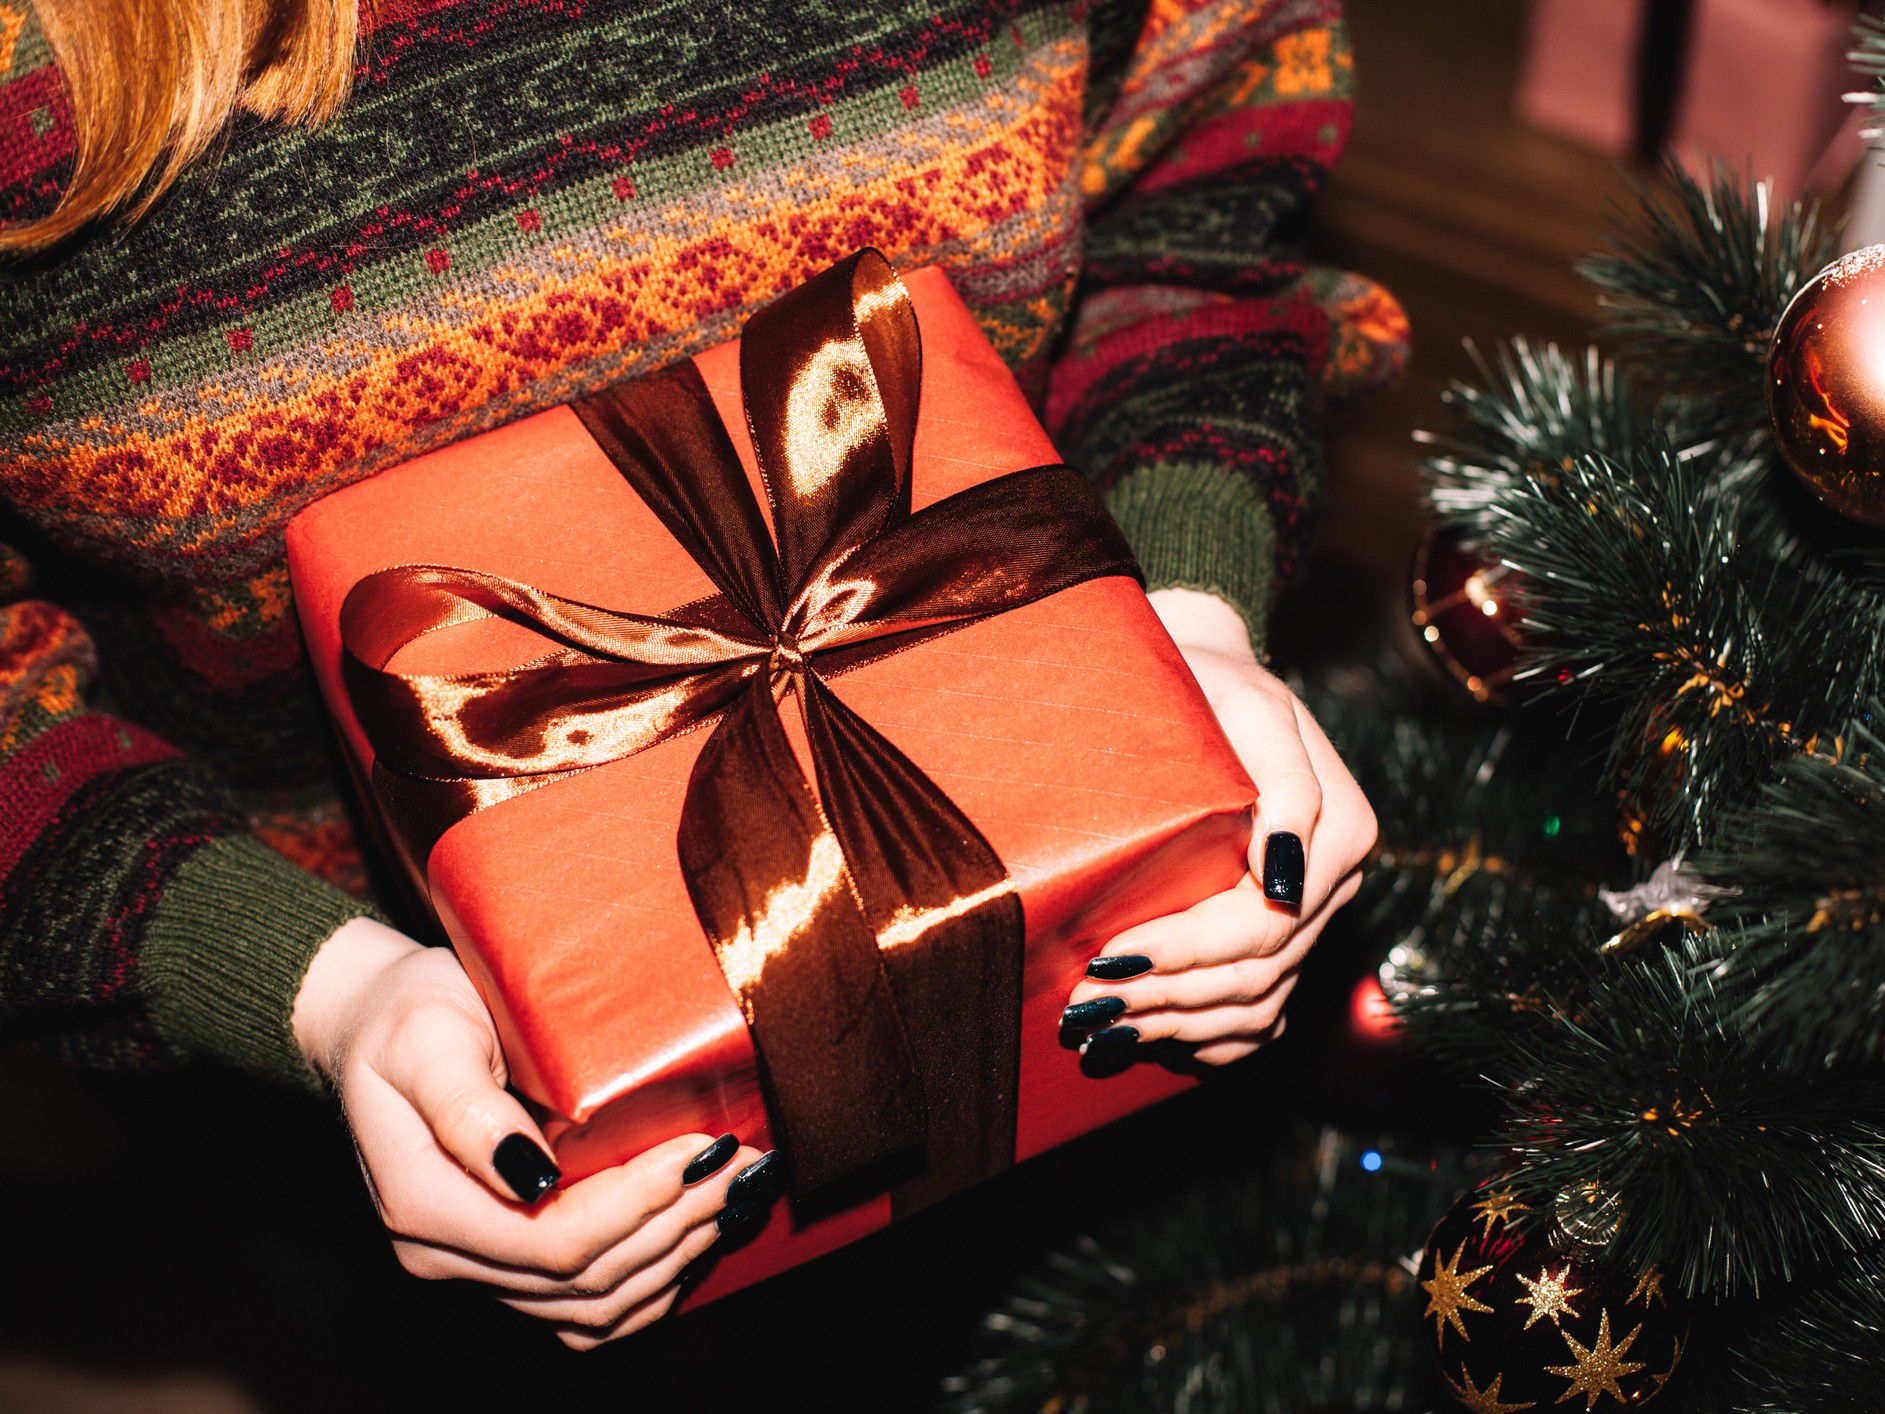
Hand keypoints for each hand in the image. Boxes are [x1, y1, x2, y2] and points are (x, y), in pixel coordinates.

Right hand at [291, 918, 778, 1348]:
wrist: (376, 1027)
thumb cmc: (408, 1015)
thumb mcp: (428, 1037)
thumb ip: (468, 1109)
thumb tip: (529, 1175)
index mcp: (421, 1201)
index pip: (552, 1240)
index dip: (638, 1202)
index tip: (701, 1145)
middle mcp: (443, 1254)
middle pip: (582, 1279)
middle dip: (676, 1223)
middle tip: (744, 1163)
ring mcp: (472, 1267)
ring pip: (590, 1307)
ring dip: (674, 1256)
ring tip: (735, 1194)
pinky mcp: (503, 1263)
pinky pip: (583, 1309)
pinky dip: (648, 1283)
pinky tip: (695, 1236)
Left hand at [1060, 589, 1376, 1065]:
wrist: (1209, 680)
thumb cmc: (1214, 685)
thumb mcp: (1250, 709)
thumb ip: (1285, 788)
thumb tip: (1286, 876)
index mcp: (1341, 831)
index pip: (1266, 923)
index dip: (1188, 948)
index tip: (1110, 954)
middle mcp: (1334, 883)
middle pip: (1258, 972)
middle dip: (1169, 995)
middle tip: (1085, 1004)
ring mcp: (1312, 915)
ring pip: (1259, 1004)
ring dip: (1180, 1025)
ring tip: (1103, 1028)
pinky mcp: (1282, 935)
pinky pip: (1262, 1015)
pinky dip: (1213, 1040)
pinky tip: (1157, 1044)